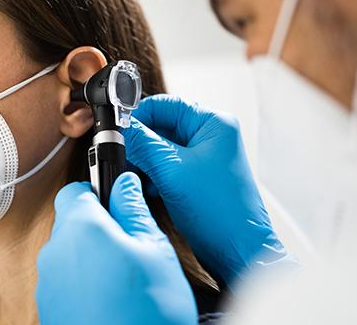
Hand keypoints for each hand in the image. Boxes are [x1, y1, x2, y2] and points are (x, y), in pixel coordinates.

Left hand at [36, 172, 197, 324]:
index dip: (99, 191)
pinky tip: (112, 299)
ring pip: (70, 253)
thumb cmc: (147, 310)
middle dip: (99, 226)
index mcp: (80, 228)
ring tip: (126, 278)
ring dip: (93, 256)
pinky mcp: (50, 310)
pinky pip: (66, 282)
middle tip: (132, 244)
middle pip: (72, 222)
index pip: (76, 190)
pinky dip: (85, 283)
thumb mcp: (155, 250)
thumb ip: (134, 209)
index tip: (118, 201)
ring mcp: (49, 284)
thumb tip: (124, 183)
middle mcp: (55, 252)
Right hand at [124, 95, 290, 286]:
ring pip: (161, 147)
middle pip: (162, 125)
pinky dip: (153, 174)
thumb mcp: (172, 171)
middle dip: (140, 142)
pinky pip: (167, 166)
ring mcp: (204, 157)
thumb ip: (143, 144)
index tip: (118, 129)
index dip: (139, 115)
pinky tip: (147, 187)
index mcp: (213, 124)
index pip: (166, 105)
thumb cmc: (220, 212)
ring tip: (136, 175)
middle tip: (123, 155)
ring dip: (145, 160)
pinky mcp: (197, 177)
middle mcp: (211, 136)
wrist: (238, 251)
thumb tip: (121, 126)